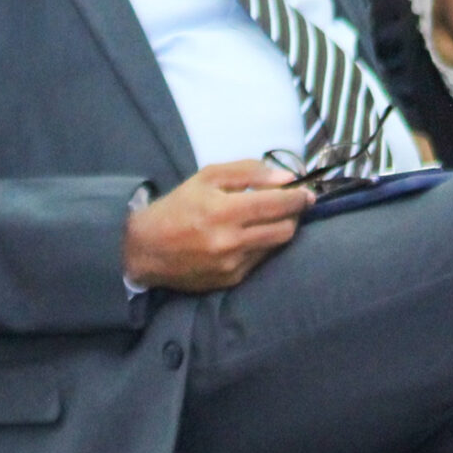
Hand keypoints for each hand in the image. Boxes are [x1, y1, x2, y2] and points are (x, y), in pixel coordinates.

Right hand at [122, 160, 313, 293]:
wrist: (144, 249)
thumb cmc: (178, 206)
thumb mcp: (208, 176)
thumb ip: (250, 172)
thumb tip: (287, 177)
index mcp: (224, 211)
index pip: (278, 204)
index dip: (299, 197)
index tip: (307, 192)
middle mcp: (231, 242)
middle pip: (285, 229)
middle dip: (294, 215)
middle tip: (291, 205)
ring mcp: (232, 265)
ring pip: (276, 246)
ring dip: (281, 230)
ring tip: (271, 218)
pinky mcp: (230, 280)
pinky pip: (260, 260)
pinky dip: (262, 245)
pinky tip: (250, 236)